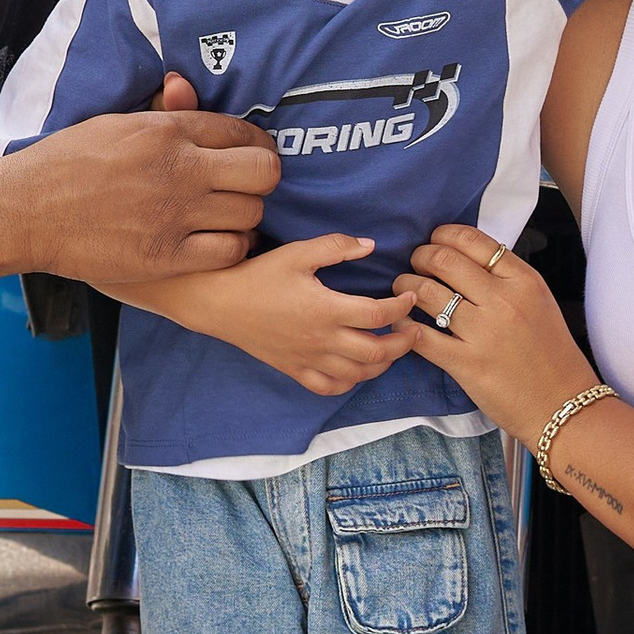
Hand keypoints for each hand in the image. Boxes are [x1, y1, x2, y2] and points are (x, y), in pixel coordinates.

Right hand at [14, 103, 280, 292]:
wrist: (25, 210)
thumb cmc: (65, 163)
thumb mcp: (114, 123)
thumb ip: (161, 113)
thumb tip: (185, 86)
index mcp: (165, 130)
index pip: (241, 131)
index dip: (255, 145)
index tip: (250, 155)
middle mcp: (178, 169)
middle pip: (263, 172)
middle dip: (261, 178)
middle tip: (244, 187)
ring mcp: (174, 214)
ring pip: (250, 213)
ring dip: (245, 216)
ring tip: (226, 216)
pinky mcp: (166, 255)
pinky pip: (229, 251)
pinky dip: (230, 248)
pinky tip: (215, 243)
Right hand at [173, 235, 423, 395]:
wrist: (219, 303)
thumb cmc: (258, 275)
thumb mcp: (297, 252)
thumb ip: (336, 246)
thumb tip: (371, 245)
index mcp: (326, 309)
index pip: (379, 314)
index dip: (402, 306)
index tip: (409, 296)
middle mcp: (322, 340)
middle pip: (377, 352)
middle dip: (404, 343)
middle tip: (414, 330)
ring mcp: (309, 360)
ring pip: (358, 374)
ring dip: (383, 364)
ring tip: (392, 348)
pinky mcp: (295, 370)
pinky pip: (330, 388)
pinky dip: (351, 382)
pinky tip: (357, 368)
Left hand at [405, 223, 596, 444]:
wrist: (562, 403)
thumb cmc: (551, 353)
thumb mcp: (539, 301)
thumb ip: (507, 277)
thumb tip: (466, 257)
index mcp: (524, 280)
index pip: (472, 240)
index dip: (442, 236)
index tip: (433, 243)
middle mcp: (503, 300)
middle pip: (443, 260)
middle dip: (419, 258)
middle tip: (414, 267)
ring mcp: (483, 332)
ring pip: (426, 292)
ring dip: (405, 287)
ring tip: (403, 292)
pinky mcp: (466, 363)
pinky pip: (420, 336)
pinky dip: (403, 326)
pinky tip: (401, 324)